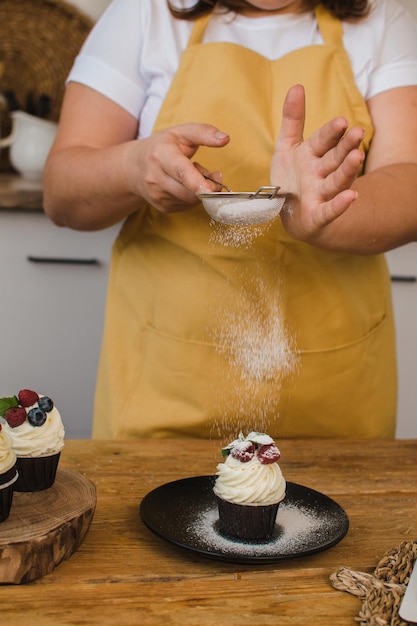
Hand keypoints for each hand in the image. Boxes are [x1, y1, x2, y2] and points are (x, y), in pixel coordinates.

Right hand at [129, 123, 229, 212]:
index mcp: (161, 155)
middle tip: (211, 172)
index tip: (210, 190)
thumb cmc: (162, 147)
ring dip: (201, 190)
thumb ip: (204, 133)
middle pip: (191, 191)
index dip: (197, 182)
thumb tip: (225, 139)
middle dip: (209, 186)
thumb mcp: (181, 133)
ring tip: (192, 175)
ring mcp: (158, 195)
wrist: (134, 167)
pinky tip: (186, 185)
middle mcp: (156, 178)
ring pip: (192, 200)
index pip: (181, 171)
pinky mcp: (162, 207)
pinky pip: (188, 206)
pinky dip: (193, 197)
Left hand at [271, 85, 364, 245]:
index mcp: (312, 155)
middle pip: (335, 158)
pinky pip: (329, 210)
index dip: (331, 132)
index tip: (341, 121)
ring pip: (336, 180)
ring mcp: (321, 194)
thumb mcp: (287, 147)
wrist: (291, 215)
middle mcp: (320, 173)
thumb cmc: (291, 179)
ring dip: (347, 170)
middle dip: (345, 146)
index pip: (323, 140)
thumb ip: (293, 119)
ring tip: (357, 157)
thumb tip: (297, 86)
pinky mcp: (318, 215)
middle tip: (357, 132)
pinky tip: (351, 197)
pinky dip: (339, 205)